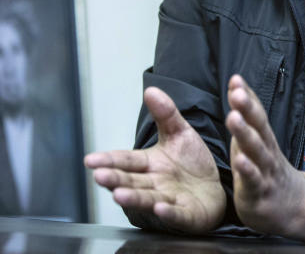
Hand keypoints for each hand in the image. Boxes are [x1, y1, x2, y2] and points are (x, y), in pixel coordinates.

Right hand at [84, 87, 225, 233]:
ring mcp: (169, 200)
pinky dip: (168, 213)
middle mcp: (154, 183)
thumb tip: (150, 89)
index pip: (126, 161)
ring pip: (148, 199)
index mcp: (149, 164)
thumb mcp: (179, 133)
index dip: (109, 160)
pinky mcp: (187, 215)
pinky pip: (176, 214)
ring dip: (133, 198)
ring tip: (119, 195)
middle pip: (132, 181)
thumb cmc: (191, 163)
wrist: (214, 188)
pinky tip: (160, 208)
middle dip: (116, 179)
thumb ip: (165, 114)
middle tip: (100, 177)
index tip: (90, 160)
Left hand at [225, 74, 304, 240]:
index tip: (236, 79)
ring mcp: (265, 171)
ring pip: (256, 150)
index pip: (255, 113)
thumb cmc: (266, 168)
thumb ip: (248, 115)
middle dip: (248, 109)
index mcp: (263, 137)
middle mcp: (266, 150)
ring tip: (233, 118)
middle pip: (258, 127)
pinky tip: (240, 160)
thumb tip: (237, 85)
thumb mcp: (257, 140)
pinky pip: (254, 180)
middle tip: (237, 93)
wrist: (292, 206)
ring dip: (245, 134)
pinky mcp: (259, 192)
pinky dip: (248, 169)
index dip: (247, 96)